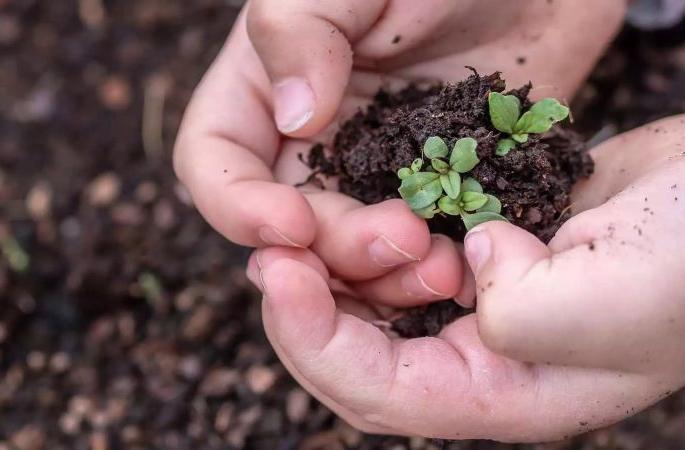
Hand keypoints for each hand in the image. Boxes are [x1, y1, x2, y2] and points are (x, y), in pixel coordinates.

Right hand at [175, 0, 626, 301]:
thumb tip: (295, 119)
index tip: (292, 224)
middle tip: (402, 239)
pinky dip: (434, 269)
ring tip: (445, 266)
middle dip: (335, 248)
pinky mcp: (433, 196)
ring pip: (351, 256)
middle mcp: (310, 142)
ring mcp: (373, 174)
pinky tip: (470, 263)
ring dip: (386, 276)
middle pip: (289, 227)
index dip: (237, 205)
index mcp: (265, 88)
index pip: (214, 161)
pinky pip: (418, 251)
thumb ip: (300, 29)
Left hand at [246, 112, 684, 441]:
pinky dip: (376, 237)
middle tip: (269, 251)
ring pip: (379, 305)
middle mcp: (488, 360)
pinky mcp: (491, 251)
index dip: (315, 341)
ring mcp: (488, 304)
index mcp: (509, 394)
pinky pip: (410, 256)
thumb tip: (467, 266)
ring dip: (338, 271)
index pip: (380, 392)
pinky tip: (358, 207)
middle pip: (362, 356)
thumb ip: (517, 311)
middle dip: (307, 309)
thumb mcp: (609, 303)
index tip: (278, 274)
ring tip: (303, 227)